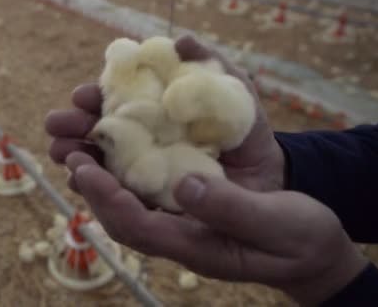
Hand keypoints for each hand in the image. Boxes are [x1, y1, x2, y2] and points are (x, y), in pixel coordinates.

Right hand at [45, 36, 286, 191]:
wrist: (265, 174)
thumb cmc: (244, 127)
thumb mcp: (231, 90)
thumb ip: (207, 63)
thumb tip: (180, 41)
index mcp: (148, 107)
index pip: (111, 99)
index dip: (92, 97)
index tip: (83, 96)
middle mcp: (137, 136)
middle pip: (95, 130)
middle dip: (72, 127)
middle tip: (57, 127)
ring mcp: (139, 168)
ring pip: (96, 162)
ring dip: (75, 157)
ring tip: (64, 155)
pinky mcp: (146, 198)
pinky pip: (115, 195)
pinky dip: (95, 189)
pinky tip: (82, 185)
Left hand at [65, 153, 367, 304]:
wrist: (312, 247)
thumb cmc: (299, 239)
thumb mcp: (276, 223)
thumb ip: (231, 209)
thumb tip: (184, 185)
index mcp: (195, 244)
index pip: (137, 226)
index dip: (106, 198)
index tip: (83, 169)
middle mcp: (178, 232)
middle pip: (120, 210)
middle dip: (90, 179)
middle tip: (65, 147)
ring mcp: (181, 216)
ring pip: (129, 193)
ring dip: (102, 164)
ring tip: (80, 131)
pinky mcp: (189, 197)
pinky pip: (149, 179)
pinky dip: (129, 156)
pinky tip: (119, 131)